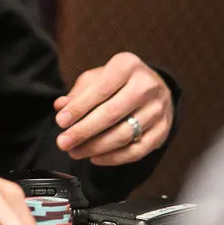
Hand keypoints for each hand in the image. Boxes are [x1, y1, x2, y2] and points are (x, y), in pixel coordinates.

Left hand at [54, 51, 173, 165]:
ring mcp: (158, 109)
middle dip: (83, 131)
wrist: (155, 88)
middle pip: (112, 114)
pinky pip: (136, 151)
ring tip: (75, 152)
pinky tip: (95, 158)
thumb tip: (60, 106)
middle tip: (63, 142)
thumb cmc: (119, 82)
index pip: (101, 89)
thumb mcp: (98, 77)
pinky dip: (113, 158)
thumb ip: (78, 92)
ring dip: (95, 147)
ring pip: (124, 135)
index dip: (79, 107)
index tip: (60, 122)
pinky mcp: (163, 131)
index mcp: (128, 65)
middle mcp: (147, 85)